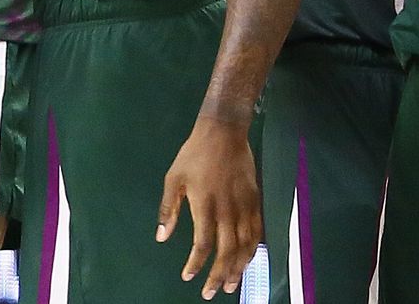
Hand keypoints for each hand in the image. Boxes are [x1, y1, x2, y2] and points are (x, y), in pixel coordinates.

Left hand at [157, 116, 260, 298]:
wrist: (224, 131)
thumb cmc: (194, 154)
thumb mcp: (173, 178)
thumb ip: (168, 209)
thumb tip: (161, 237)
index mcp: (205, 204)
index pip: (203, 244)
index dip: (196, 264)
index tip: (188, 275)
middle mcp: (227, 209)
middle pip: (226, 250)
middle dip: (219, 275)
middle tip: (212, 292)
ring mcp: (244, 204)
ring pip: (245, 244)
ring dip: (238, 267)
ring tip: (231, 284)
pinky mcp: (254, 199)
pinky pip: (257, 230)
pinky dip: (253, 249)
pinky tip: (248, 259)